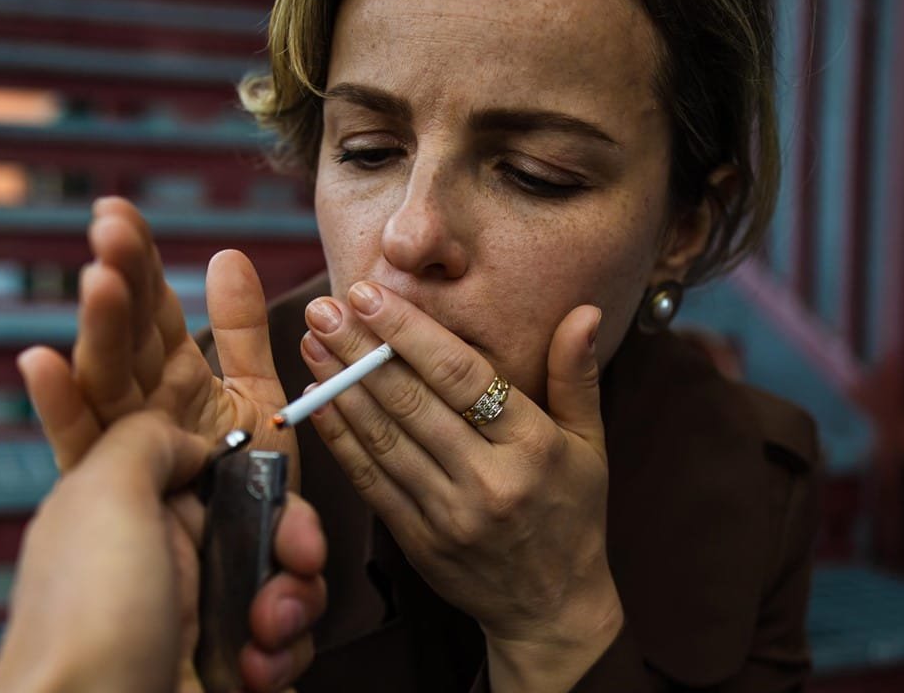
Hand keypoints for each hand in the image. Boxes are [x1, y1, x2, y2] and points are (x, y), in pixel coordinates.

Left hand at [0, 411, 327, 692]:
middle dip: (293, 543)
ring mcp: (196, 621)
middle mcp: (165, 564)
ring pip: (284, 587)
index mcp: (131, 514)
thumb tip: (193, 441)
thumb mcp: (103, 495)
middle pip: (265, 528)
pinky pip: (284, 648)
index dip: (260, 481)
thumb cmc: (86, 628)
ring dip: (293, 604)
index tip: (278, 496)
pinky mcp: (224, 670)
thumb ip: (145, 439)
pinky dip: (282, 658)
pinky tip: (254, 671)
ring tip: (264, 633)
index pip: (217, 474)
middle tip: (297, 560)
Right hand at [17, 196, 298, 484]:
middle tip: (110, 221)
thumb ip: (242, 333)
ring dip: (99, 326)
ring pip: (104, 377)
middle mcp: (143, 409)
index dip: (138, 262)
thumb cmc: (256, 497)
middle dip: (118, 278)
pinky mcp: (113, 494)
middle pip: (123, 334)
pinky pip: (85, 450)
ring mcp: (125, 448)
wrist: (259, 583)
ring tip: (99, 276)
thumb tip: (225, 255)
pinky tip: (39, 362)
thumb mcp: (261, 403)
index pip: (152, 311)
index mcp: (175, 382)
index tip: (117, 209)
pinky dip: (62, 409)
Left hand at [299, 282, 622, 692]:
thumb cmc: (573, 514)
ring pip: (383, 439)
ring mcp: (448, 515)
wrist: (552, 610)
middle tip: (325, 306)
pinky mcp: (417, 541)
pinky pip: (370, 481)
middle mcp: (488, 481)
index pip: (463, 378)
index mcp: (533, 447)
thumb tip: (583, 311)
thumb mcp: (591, 445)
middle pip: (412, 402)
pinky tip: (316, 401)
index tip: (370, 294)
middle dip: (361, 348)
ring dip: (339, 386)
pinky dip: (340, 439)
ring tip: (312, 341)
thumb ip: (577, 376)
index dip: (410, 333)